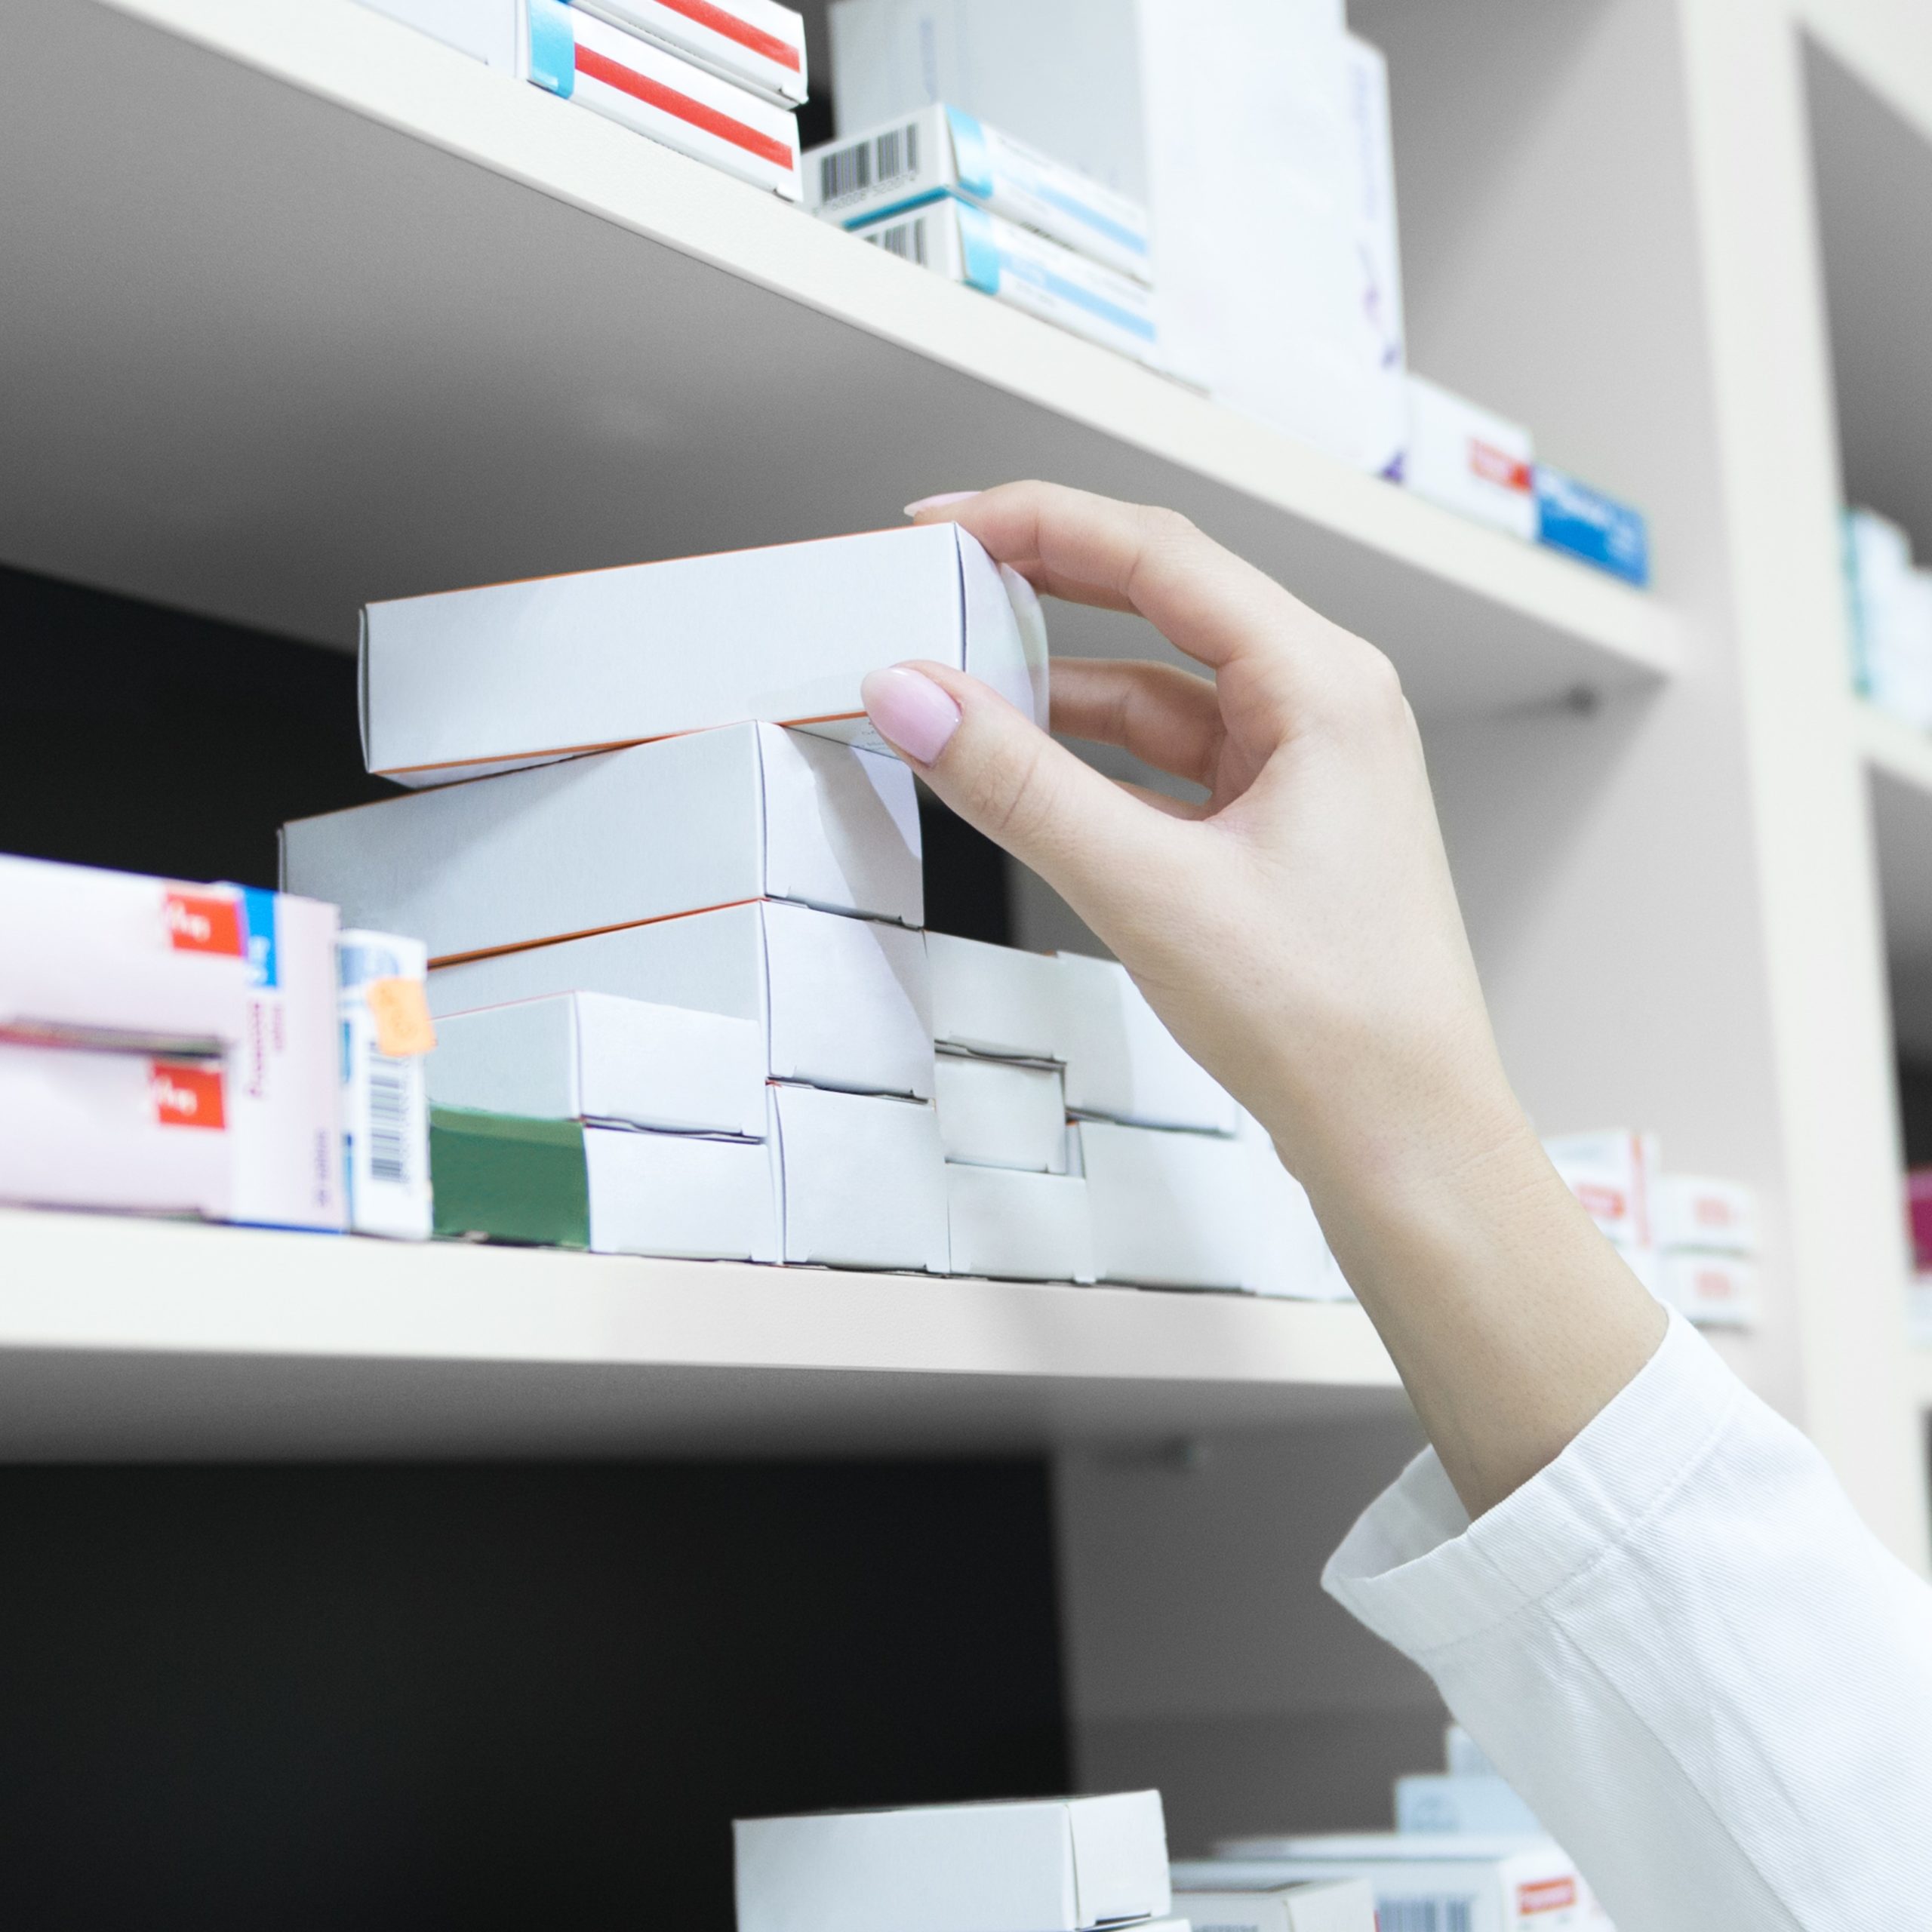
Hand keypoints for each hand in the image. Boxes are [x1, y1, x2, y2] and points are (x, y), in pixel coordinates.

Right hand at [862, 481, 1663, 1514]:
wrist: (1403, 1136)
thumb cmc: (1331, 1022)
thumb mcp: (1149, 888)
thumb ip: (1019, 784)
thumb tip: (917, 696)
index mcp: (1323, 686)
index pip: (1161, 555)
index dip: (1038, 523)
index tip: (944, 525)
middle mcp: (1324, 707)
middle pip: (1162, 604)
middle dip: (1045, 587)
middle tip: (940, 579)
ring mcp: (1304, 769)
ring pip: (1160, 689)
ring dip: (1061, 685)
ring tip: (961, 688)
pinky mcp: (1278, 827)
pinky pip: (1170, 760)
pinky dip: (1094, 758)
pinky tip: (1028, 769)